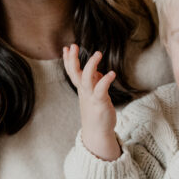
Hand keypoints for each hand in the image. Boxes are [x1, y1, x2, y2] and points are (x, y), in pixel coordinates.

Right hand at [63, 45, 119, 160]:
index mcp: (82, 90)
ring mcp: (91, 97)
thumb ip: (95, 83)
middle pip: (75, 74)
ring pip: (86, 79)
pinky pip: (101, 90)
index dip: (69, 60)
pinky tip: (112, 73)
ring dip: (91, 65)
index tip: (67, 48)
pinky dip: (105, 80)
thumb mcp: (94, 95)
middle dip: (73, 60)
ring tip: (98, 53)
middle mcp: (84, 92)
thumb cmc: (97, 113)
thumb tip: (98, 73)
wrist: (98, 133)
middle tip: (73, 46)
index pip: (72, 72)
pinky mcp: (100, 103)